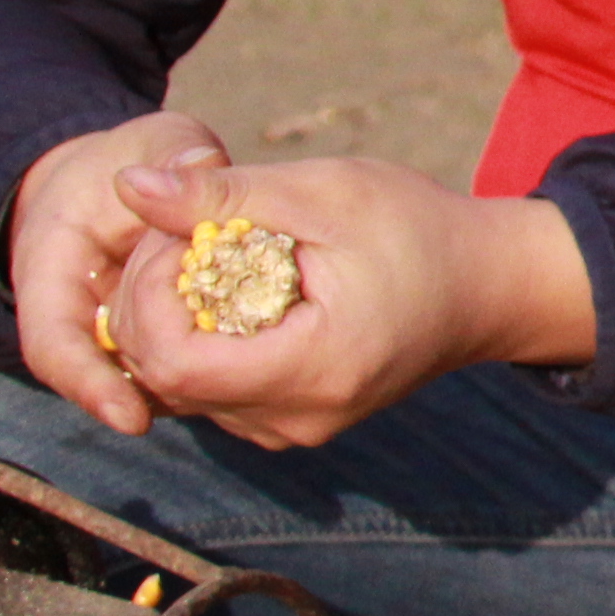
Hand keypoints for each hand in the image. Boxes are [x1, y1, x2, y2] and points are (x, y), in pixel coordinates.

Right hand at [12, 112, 234, 434]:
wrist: (119, 175)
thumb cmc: (132, 156)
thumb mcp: (154, 138)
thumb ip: (175, 152)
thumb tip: (198, 164)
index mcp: (49, 266)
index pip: (53, 346)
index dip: (89, 384)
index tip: (130, 418)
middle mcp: (74, 315)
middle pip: (106, 376)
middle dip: (159, 388)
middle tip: (228, 388)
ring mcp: (115, 334)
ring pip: (146, 381)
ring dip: (194, 385)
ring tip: (256, 382)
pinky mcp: (157, 342)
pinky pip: (182, 370)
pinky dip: (218, 372)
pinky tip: (266, 372)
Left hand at [87, 153, 597, 452]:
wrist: (488, 287)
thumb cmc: (417, 229)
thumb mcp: (323, 193)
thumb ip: (222, 195)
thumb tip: (125, 186)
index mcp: (312, 369)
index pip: (172, 362)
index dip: (147, 297)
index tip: (172, 236)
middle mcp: (296, 418)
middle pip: (164, 380)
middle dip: (148, 301)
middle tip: (178, 235)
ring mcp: (291, 429)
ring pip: (178, 390)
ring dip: (168, 319)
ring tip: (204, 256)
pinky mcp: (289, 423)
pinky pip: (209, 393)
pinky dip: (196, 340)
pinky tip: (224, 290)